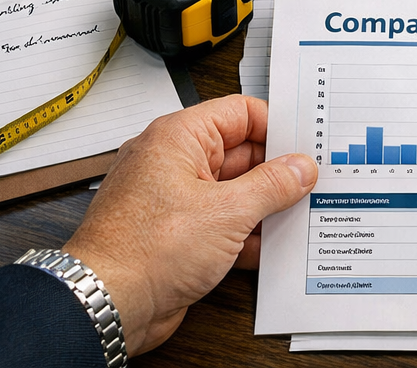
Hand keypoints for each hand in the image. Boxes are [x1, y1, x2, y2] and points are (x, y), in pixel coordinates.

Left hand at [65, 95, 317, 354]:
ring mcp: (175, 200)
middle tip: (312, 185)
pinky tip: (269, 248)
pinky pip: (221, 223)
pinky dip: (245, 234)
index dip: (277, 126)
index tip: (307, 146)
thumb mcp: (227, 212)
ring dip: (264, 208)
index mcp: (179, 137)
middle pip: (241, 154)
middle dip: (276, 173)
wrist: (105, 305)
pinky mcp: (177, 234)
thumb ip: (272, 185)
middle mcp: (174, 163)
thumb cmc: (144, 250)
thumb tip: (299, 168)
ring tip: (298, 217)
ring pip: (234, 192)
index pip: (240, 113)